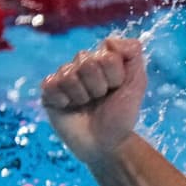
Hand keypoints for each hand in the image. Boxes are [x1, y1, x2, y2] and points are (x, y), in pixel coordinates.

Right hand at [41, 36, 146, 162]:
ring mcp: (64, 78)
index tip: (116, 90)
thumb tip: (109, 40)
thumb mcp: (136, 84)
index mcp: (102, 60)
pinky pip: (50, 85)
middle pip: (86, 62)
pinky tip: (69, 107)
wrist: (106, 145)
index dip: (114, 76)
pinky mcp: (49, 93)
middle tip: (99, 99)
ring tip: (85, 105)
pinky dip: (62, 100)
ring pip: (69, 75)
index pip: (106, 55)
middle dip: (98, 87)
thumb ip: (133, 55)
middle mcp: (81, 65)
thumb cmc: (121, 116)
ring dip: (82, 96)